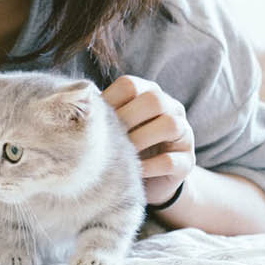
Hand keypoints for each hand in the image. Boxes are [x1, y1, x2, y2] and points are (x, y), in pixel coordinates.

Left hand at [101, 75, 195, 205]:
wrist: (150, 180)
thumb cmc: (125, 146)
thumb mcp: (115, 127)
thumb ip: (103, 115)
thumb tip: (77, 110)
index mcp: (149, 92)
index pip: (130, 85)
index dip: (110, 101)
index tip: (94, 122)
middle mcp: (171, 108)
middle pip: (154, 100)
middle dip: (127, 119)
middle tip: (109, 138)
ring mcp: (184, 133)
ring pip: (170, 125)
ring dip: (141, 140)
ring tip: (123, 154)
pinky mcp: (187, 161)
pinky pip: (172, 160)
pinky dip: (149, 167)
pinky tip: (135, 171)